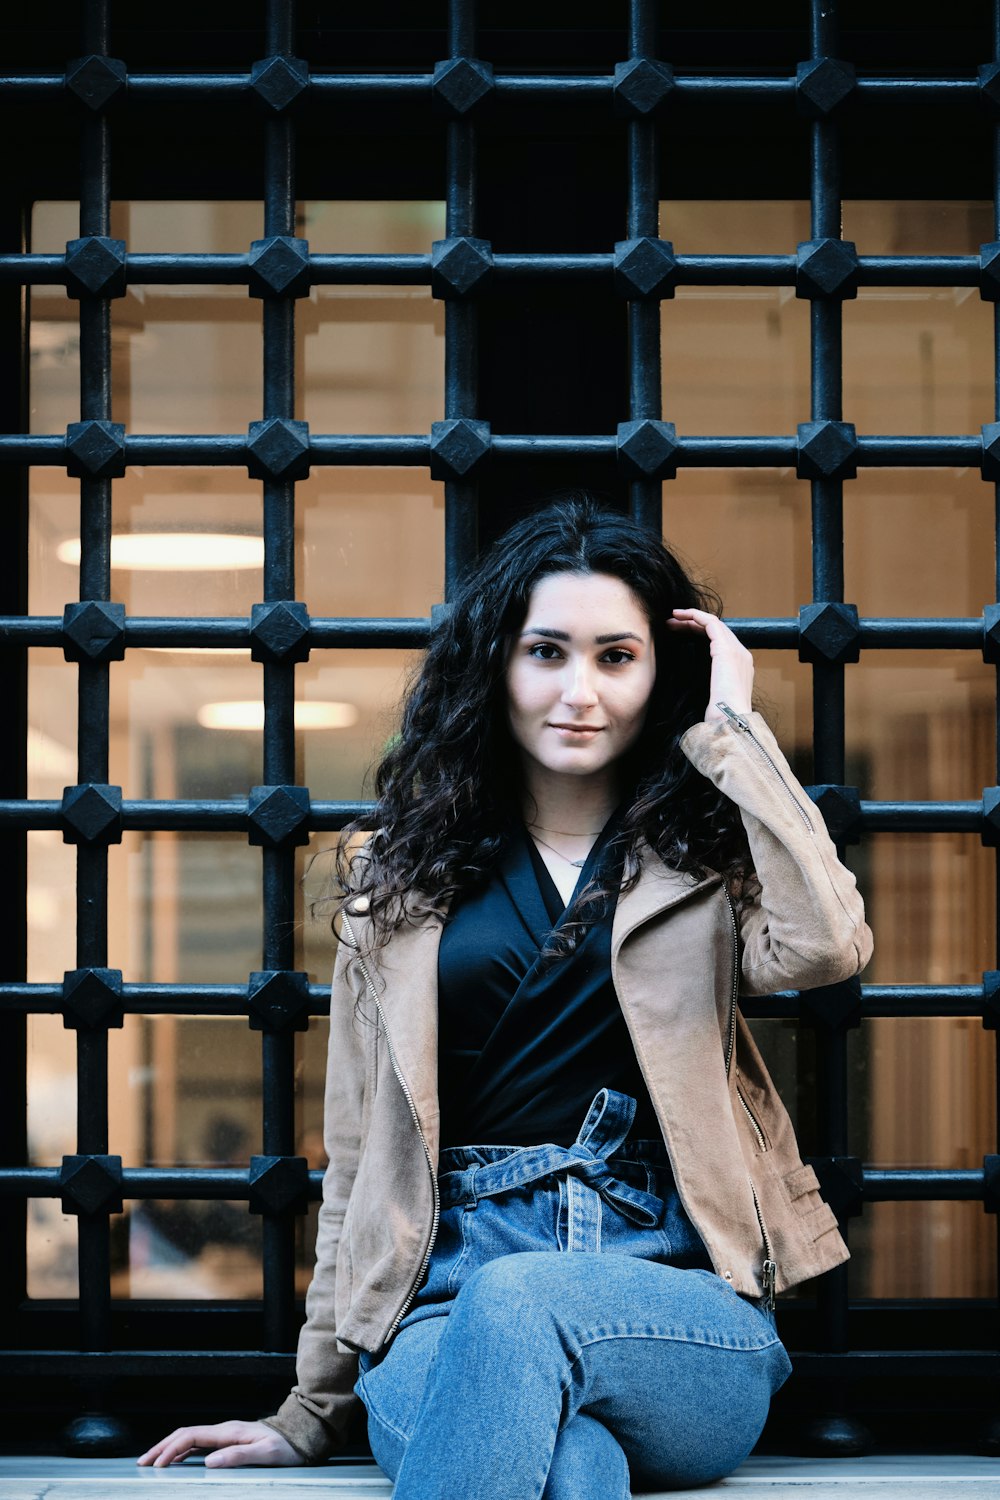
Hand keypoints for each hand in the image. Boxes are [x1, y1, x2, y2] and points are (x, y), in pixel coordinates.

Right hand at [136, 1419, 301, 1468]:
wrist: (300, 1437)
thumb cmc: (286, 1447)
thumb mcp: (266, 1454)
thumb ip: (239, 1456)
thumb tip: (208, 1462)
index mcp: (229, 1431)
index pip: (191, 1436)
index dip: (171, 1449)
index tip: (157, 1464)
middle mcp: (224, 1430)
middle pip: (184, 1434)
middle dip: (162, 1447)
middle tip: (142, 1462)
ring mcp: (225, 1435)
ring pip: (189, 1438)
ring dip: (169, 1448)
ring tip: (152, 1462)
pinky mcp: (228, 1441)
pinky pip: (198, 1444)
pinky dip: (181, 1452)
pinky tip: (176, 1462)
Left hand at [667, 608, 753, 721]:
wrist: (729, 720)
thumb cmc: (719, 715)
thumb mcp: (712, 695)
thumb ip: (708, 682)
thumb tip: (690, 678)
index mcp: (739, 666)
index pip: (719, 641)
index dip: (698, 633)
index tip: (678, 634)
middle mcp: (741, 654)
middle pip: (716, 630)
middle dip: (693, 624)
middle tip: (672, 623)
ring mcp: (736, 650)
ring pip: (713, 623)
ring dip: (691, 618)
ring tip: (672, 618)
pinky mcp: (726, 649)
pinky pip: (711, 623)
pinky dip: (695, 616)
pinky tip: (681, 616)